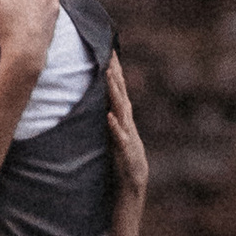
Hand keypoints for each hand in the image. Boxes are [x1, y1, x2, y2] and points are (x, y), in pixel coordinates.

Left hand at [105, 52, 148, 200]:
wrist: (133, 183)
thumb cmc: (122, 158)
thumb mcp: (115, 133)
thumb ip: (111, 116)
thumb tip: (103, 100)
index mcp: (123, 118)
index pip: (119, 90)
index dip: (115, 71)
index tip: (109, 51)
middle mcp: (126, 122)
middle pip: (121, 94)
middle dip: (116, 74)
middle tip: (110, 53)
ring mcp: (127, 135)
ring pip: (121, 110)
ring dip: (115, 93)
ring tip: (108, 75)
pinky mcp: (125, 151)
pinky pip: (119, 137)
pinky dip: (115, 126)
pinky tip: (109, 116)